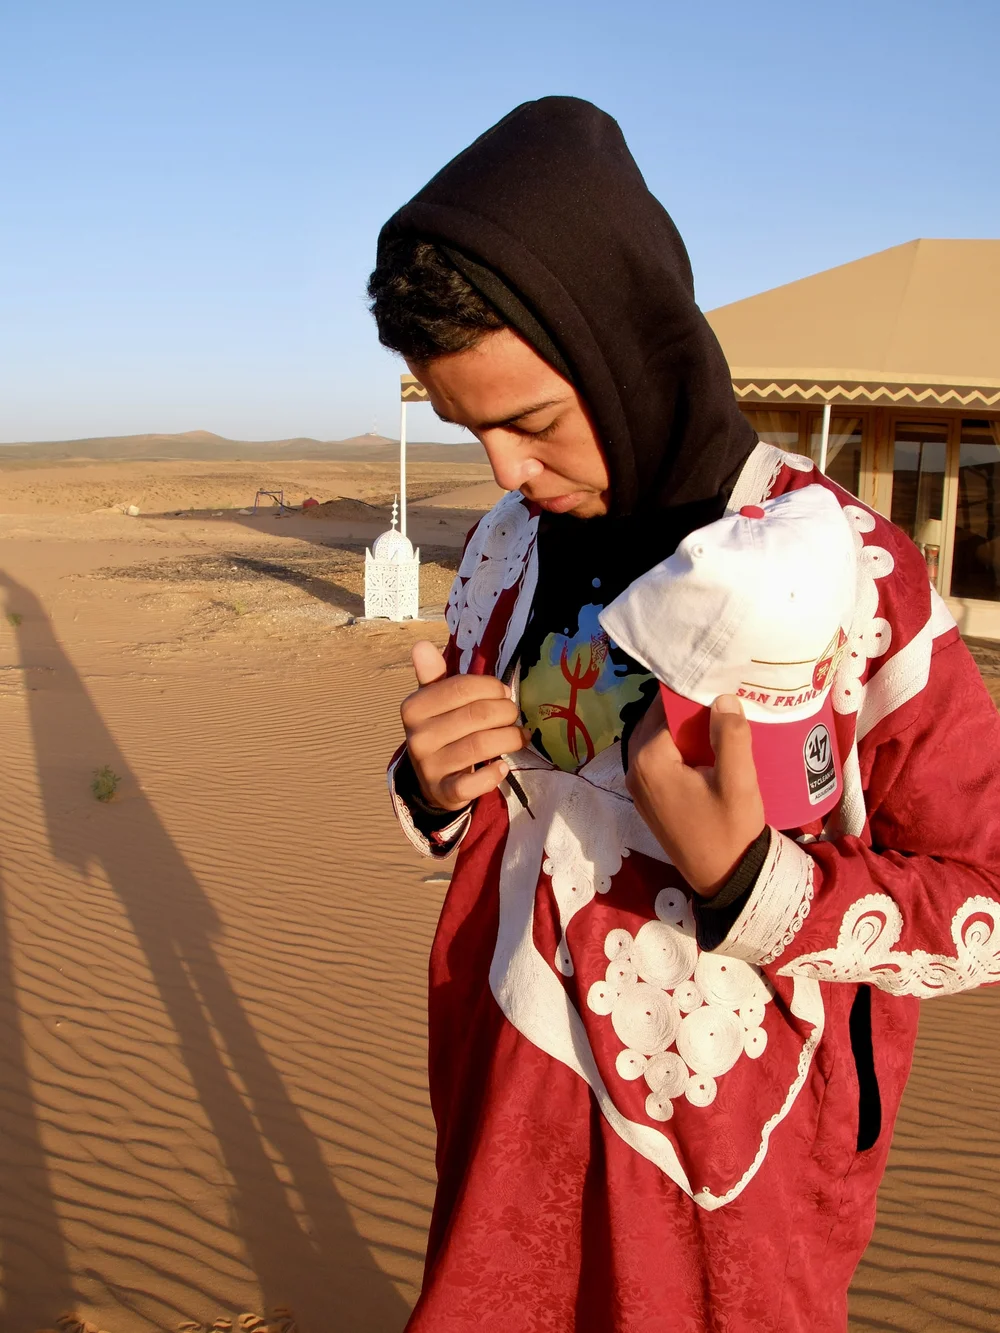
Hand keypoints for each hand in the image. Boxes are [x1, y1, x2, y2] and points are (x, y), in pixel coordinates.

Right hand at [401, 640, 525, 812]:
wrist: (432, 780)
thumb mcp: (434, 702)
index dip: (491, 687)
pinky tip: (503, 767)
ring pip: (480, 746)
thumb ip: (433, 676)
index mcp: (414, 707)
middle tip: (514, 714)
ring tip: (519, 735)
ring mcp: (429, 767)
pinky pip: (471, 784)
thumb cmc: (441, 730)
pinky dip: (492, 775)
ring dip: (509, 738)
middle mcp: (417, 737)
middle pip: (476, 715)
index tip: (503, 692)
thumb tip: (421, 645)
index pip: (461, 687)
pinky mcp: (444, 793)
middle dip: (505, 712)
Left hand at [625, 693, 764, 897]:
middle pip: (657, 722)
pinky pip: (659, 759)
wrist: (725, 878)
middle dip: (686, 710)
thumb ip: (731, 736)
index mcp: (649, 760)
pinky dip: (678, 748)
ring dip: (683, 729)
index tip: (718, 684)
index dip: (693, 695)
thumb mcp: (738, 782)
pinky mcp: (648, 798)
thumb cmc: (730, 830)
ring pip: (658, 739)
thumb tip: (722, 698)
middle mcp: (634, 769)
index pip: (667, 708)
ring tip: (718, 722)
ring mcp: (638, 785)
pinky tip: (707, 748)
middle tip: (721, 700)